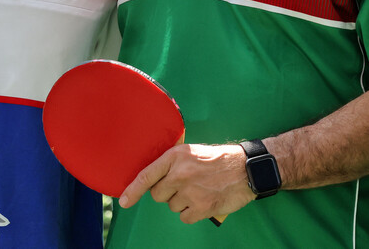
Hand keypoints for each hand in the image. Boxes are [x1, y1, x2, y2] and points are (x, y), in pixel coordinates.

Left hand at [118, 143, 251, 223]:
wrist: (245, 169)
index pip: (146, 176)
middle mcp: (180, 174)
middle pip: (158, 195)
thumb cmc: (217, 159)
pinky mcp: (202, 207)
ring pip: (172, 206)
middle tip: (184, 186)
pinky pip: (184, 217)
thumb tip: (154, 178)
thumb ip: (171, 163)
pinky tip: (203, 201)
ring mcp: (190, 192)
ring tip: (198, 190)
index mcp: (175, 157)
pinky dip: (192, 213)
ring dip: (182, 202)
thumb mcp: (191, 151)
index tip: (124, 202)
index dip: (132, 191)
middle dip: (167, 193)